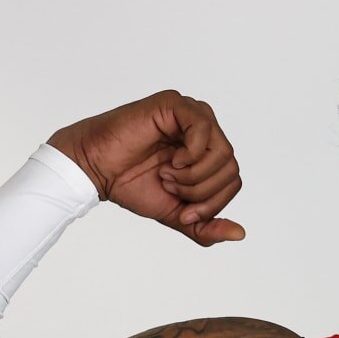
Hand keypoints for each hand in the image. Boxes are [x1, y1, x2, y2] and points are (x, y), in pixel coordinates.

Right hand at [47, 90, 244, 246]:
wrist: (97, 172)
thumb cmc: (133, 185)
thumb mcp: (178, 214)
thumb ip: (207, 226)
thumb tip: (240, 234)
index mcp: (207, 153)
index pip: (233, 180)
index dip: (212, 204)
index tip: (183, 213)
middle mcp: (204, 131)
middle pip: (231, 168)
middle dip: (202, 191)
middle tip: (171, 188)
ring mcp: (191, 114)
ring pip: (223, 151)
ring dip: (195, 175)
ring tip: (167, 175)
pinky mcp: (175, 104)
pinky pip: (204, 128)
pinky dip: (191, 153)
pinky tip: (171, 160)